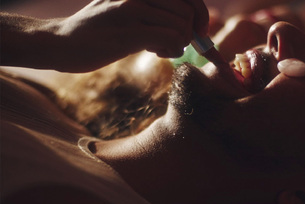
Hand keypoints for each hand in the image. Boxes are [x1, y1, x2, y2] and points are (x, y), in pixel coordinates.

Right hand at [55, 0, 208, 70]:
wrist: (62, 43)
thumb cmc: (98, 30)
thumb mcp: (125, 10)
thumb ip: (154, 11)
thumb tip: (188, 24)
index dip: (201, 13)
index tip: (200, 32)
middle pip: (189, 10)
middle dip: (191, 33)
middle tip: (176, 44)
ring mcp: (133, 8)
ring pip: (182, 26)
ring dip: (179, 43)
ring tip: (161, 49)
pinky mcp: (130, 31)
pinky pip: (171, 38)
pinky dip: (172, 50)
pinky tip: (157, 53)